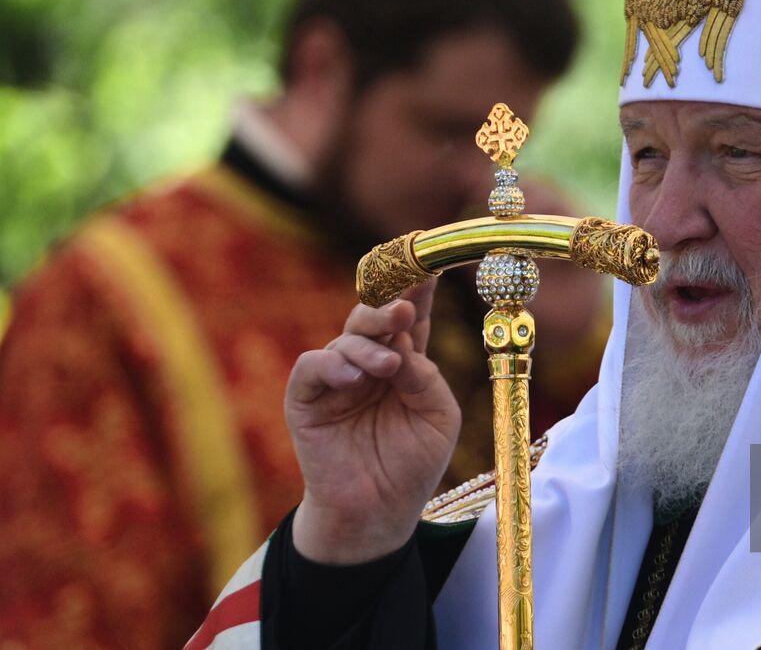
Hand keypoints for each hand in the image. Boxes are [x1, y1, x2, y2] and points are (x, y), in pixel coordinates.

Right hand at [286, 279, 460, 563]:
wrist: (377, 514)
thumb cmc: (412, 465)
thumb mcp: (437, 418)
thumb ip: (426, 377)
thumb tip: (405, 344)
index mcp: (406, 362)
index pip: (412, 317)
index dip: (419, 288)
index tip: (431, 262)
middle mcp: (370, 362)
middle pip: (375, 317)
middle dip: (389, 307)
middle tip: (404, 310)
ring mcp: (337, 379)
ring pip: (346, 338)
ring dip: (368, 345)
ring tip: (387, 367)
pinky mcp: (306, 399)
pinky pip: (311, 366)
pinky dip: (332, 365)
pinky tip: (353, 378)